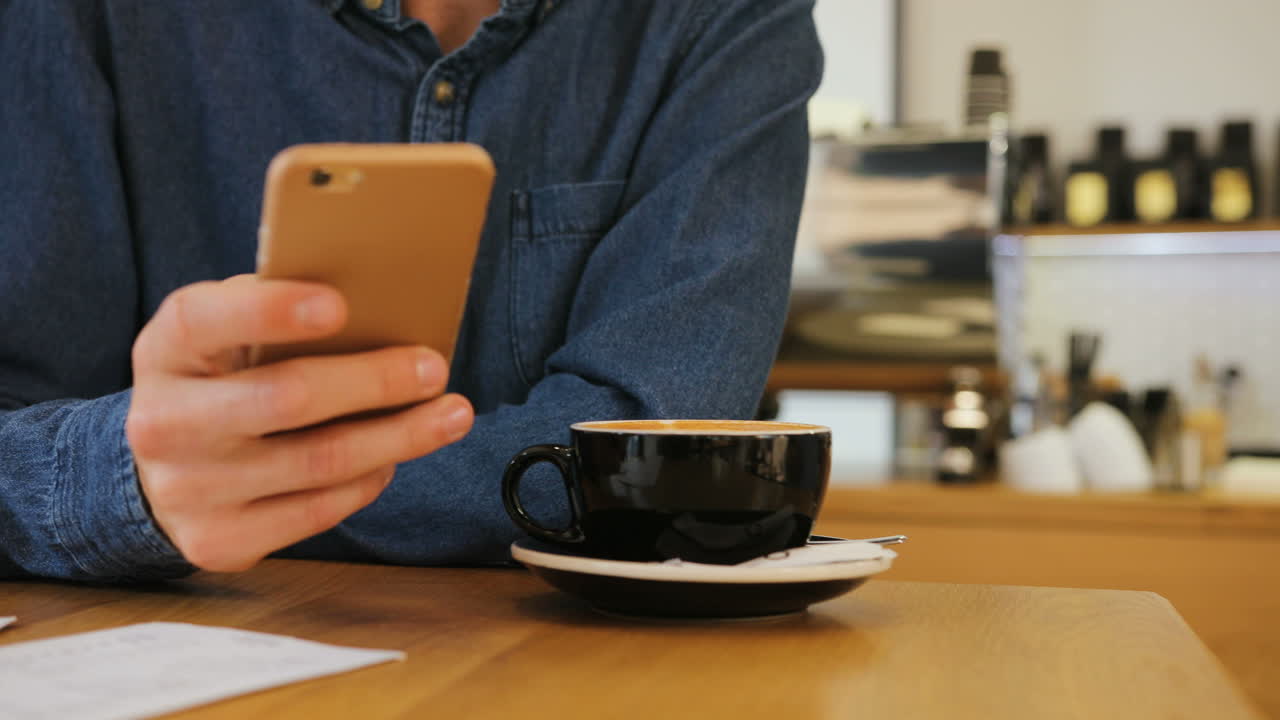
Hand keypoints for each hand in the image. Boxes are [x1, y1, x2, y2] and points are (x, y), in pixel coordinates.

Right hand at [125, 275, 473, 571]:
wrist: (162, 473)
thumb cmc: (221, 383)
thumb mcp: (225, 337)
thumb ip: (273, 315)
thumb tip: (374, 305)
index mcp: (165, 352)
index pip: (203, 321)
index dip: (270, 311)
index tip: (339, 306)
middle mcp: (163, 423)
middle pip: (285, 397)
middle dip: (374, 381)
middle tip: (433, 369)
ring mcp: (186, 490)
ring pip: (318, 461)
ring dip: (398, 437)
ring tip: (449, 416)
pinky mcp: (218, 541)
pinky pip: (317, 510)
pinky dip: (368, 480)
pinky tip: (394, 457)